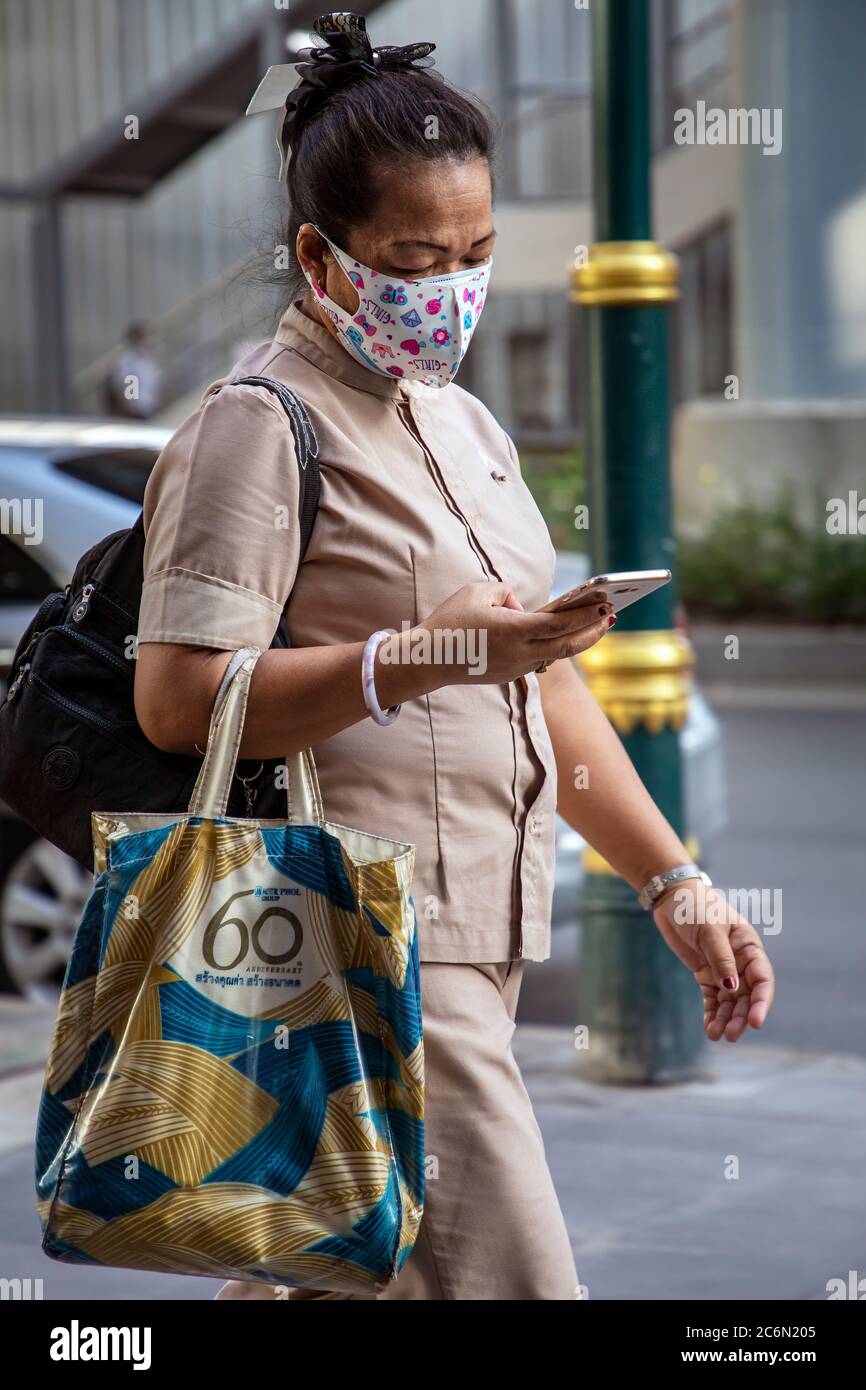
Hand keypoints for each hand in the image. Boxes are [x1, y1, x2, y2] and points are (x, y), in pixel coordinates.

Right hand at [414, 581, 614, 685]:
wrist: (427, 660)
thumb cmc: (450, 621)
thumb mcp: (477, 592)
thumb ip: (506, 592)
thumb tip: (520, 607)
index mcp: (515, 631)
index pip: (561, 623)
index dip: (587, 614)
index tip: (606, 603)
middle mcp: (521, 653)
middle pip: (569, 645)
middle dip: (594, 631)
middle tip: (613, 616)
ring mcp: (517, 667)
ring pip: (557, 653)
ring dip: (578, 639)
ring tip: (596, 625)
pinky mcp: (509, 674)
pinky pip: (538, 656)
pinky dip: (554, 645)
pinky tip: (565, 634)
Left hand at [652, 881, 774, 1041]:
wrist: (671, 899)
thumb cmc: (696, 907)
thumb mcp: (709, 931)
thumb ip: (722, 960)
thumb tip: (732, 989)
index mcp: (749, 947)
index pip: (762, 980)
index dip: (761, 1003)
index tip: (755, 1022)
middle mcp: (740, 962)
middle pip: (747, 996)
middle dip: (741, 1017)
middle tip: (731, 1036)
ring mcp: (723, 969)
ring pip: (730, 1001)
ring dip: (726, 1019)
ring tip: (716, 1036)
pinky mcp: (705, 974)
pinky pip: (713, 999)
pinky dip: (712, 1013)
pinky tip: (709, 1029)